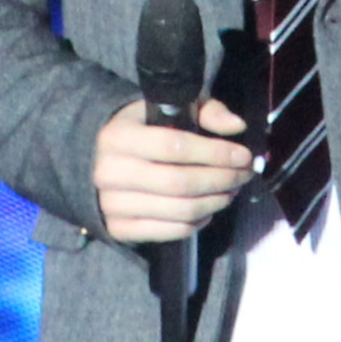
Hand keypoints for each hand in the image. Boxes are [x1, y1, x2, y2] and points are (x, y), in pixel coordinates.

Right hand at [93, 97, 252, 242]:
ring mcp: (112, 204)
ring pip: (179, 210)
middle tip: (243, 175)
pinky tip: (208, 209)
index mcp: (120, 136)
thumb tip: (237, 126)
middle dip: (222, 180)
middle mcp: (111, 172)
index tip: (242, 155)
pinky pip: (170, 231)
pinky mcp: (119, 229)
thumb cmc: (144, 129)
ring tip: (230, 191)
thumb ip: (206, 112)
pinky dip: (197, 223)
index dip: (215, 153)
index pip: (175, 146)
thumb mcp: (170, 110)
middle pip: (180, 183)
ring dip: (215, 202)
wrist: (96, 160)